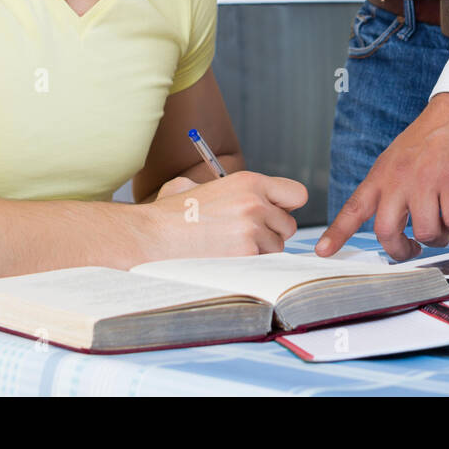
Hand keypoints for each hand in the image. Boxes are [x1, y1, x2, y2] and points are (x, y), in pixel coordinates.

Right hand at [139, 170, 307, 258]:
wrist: (152, 236)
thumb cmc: (170, 214)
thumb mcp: (199, 185)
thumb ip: (223, 187)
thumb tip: (234, 195)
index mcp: (249, 181)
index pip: (297, 194)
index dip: (286, 207)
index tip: (273, 215)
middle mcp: (256, 202)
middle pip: (288, 225)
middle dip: (272, 234)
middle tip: (244, 237)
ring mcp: (252, 229)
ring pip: (277, 248)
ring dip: (260, 253)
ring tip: (229, 249)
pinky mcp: (246, 254)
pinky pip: (263, 264)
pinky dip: (250, 266)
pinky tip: (227, 260)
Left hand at [316, 93, 448, 261]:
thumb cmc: (429, 136)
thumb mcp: (396, 158)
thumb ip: (388, 187)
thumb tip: (388, 223)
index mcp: (382, 175)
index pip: (354, 208)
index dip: (337, 233)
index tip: (323, 252)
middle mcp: (399, 179)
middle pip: (386, 231)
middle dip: (400, 251)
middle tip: (412, 250)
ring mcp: (425, 181)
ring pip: (425, 232)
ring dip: (438, 239)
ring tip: (443, 228)